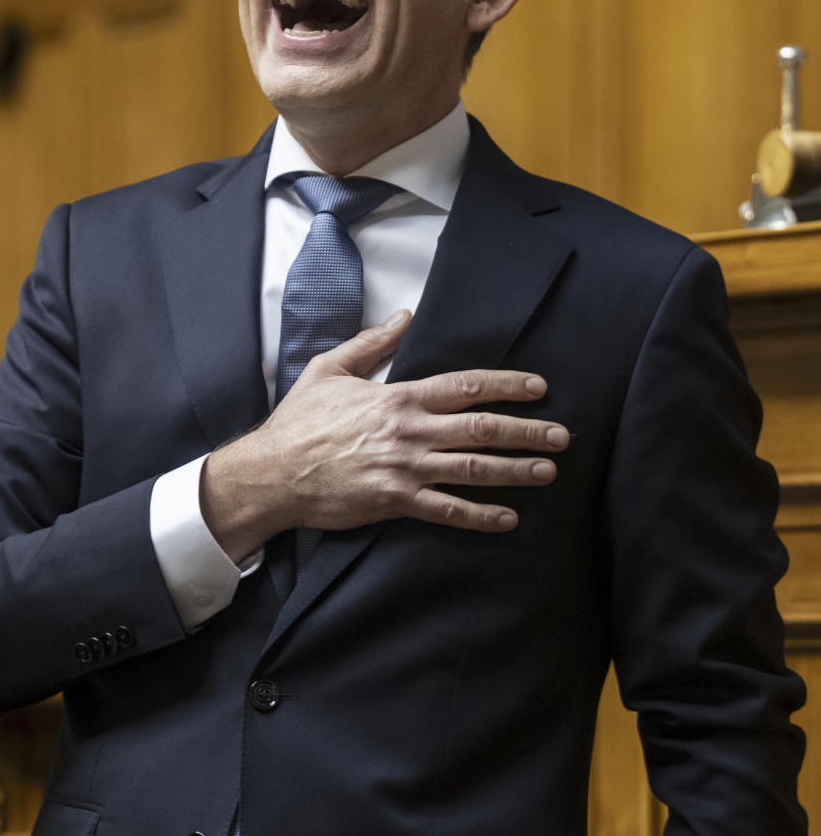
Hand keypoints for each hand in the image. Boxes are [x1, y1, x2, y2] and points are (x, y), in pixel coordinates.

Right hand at [200, 310, 568, 561]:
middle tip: (562, 436)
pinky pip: (447, 510)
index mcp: (399, 396)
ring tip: (548, 472)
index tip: (539, 387)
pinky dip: (480, 516)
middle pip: (481, 428)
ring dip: (515, 471)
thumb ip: (371, 343)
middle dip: (527, 431)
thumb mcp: (330, 369)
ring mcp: (405, 468)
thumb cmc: (300, 420)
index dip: (507, 386)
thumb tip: (404, 318)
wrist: (273, 472)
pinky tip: (508, 518)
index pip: (465, 386)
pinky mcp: (395, 501)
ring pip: (473, 469)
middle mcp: (409, 431)